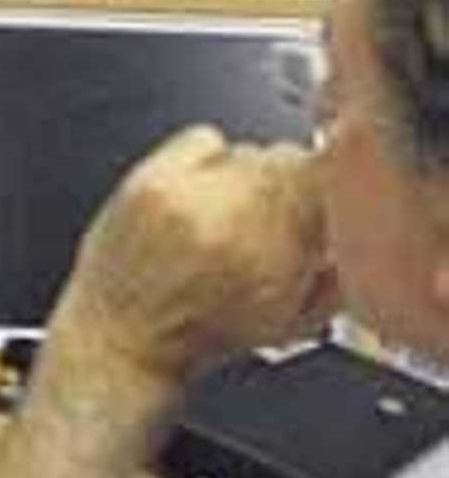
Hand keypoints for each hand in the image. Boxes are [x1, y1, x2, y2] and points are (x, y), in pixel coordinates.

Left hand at [53, 126, 336, 378]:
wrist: (125, 339)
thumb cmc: (198, 335)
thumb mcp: (291, 320)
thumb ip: (334, 270)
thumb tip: (352, 228)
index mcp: (276, 252)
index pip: (326, 178)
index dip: (327, 189)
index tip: (319, 204)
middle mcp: (232, 218)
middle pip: (287, 159)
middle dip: (286, 187)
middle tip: (269, 217)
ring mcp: (187, 196)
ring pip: (246, 149)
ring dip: (245, 176)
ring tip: (225, 215)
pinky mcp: (149, 180)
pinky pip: (201, 138)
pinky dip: (205, 158)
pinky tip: (198, 194)